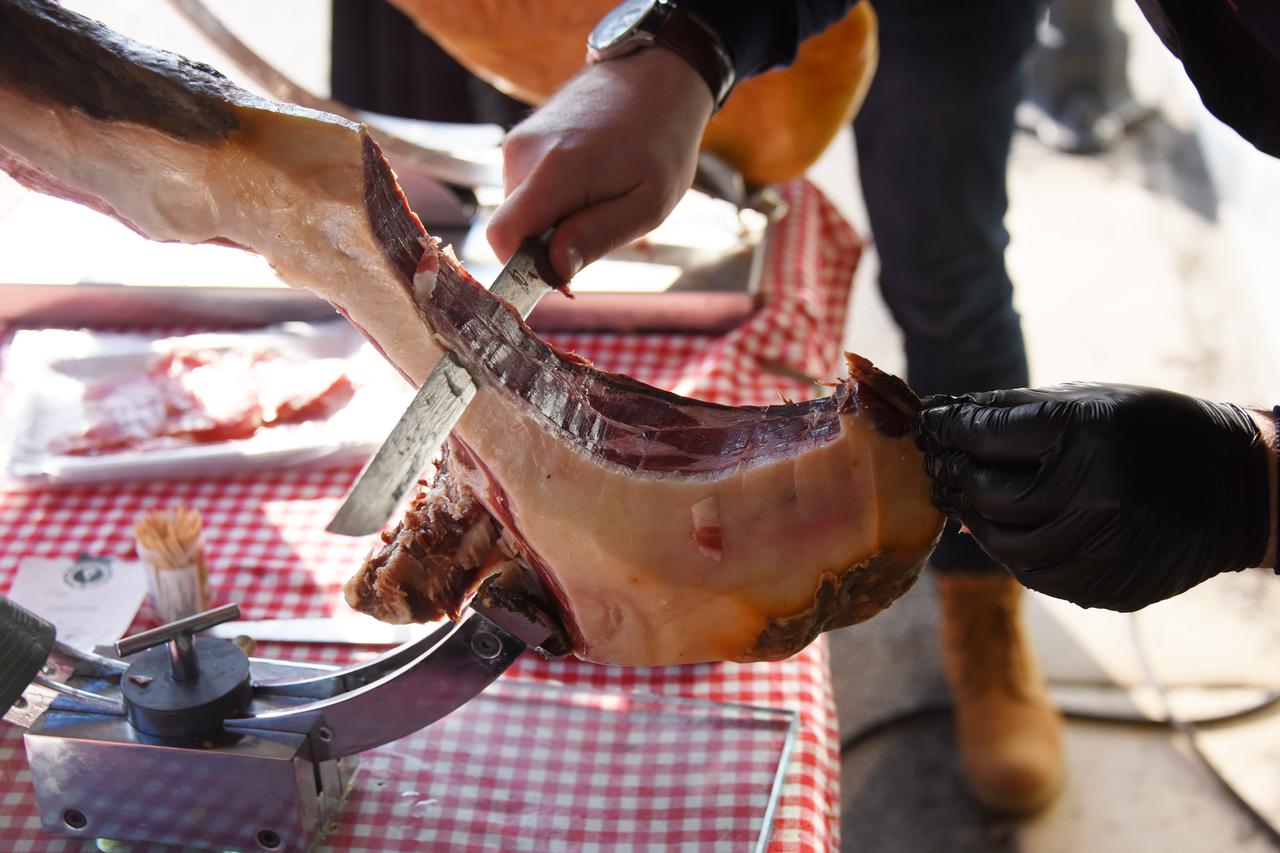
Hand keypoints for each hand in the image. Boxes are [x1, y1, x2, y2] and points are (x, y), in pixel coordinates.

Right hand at [487, 46, 714, 281]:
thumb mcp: (648, 204)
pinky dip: (553, 198)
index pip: (501, 236)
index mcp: (553, 171)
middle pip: (515, 228)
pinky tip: (589, 178)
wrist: (656, 73)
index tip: (561, 273)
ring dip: (554, 219)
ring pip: (521, 210)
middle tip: (601, 222)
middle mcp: (523, 154)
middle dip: (549, 243)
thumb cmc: (661, 140)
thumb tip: (554, 270)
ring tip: (600, 193)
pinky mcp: (522, 137)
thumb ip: (598, 237)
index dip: (522, 269)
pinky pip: (526, 188)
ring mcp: (518, 141)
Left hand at [912, 384, 1273, 610]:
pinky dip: (1010, 550)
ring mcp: (1101, 545)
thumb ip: (1017, 412)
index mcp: (1088, 433)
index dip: (950, 429)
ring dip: (974, 518)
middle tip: (940, 463)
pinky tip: (1002, 529)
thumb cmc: (1156, 430)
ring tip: (963, 498)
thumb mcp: (1094, 400)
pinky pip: (1035, 573)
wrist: (1241, 489)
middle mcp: (1093, 492)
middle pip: (988, 491)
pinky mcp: (1106, 584)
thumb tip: (947, 419)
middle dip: (956, 474)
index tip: (931, 425)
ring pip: (1003, 541)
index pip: (989, 433)